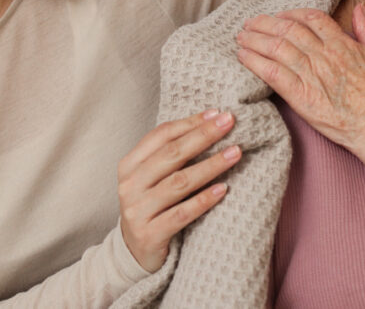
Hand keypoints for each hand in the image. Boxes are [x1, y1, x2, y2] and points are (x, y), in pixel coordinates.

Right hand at [117, 109, 240, 271]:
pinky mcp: (150, 234)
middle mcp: (130, 186)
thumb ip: (171, 153)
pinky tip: (223, 189)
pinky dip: (204, 200)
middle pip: (172, 154)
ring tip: (235, 153)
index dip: (190, 122)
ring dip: (210, 165)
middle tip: (230, 123)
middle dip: (203, 136)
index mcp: (129, 165)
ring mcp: (138, 211)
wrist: (134, 251)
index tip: (217, 113)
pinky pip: (182, 214)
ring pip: (180, 183)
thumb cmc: (151, 205)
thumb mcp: (152, 177)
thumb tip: (210, 121)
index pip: (161, 135)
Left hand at [236, 4, 364, 153]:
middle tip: (250, 22)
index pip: (312, 19)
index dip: (292, 14)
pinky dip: (255, 63)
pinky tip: (242, 57)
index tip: (280, 16)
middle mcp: (325, 56)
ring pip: (276, 48)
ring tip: (241, 36)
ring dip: (255, 39)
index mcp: (345, 45)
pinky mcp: (303, 98)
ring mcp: (313, 76)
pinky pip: (272, 75)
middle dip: (266, 24)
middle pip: (288, 30)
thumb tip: (359, 10)